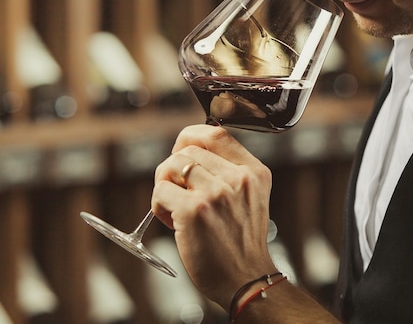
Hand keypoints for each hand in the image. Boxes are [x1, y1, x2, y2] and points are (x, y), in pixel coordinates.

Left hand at [152, 124, 277, 307]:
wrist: (246, 281)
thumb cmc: (240, 243)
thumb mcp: (249, 198)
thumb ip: (228, 172)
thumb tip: (186, 151)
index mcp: (253, 171)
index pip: (215, 132)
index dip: (189, 138)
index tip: (180, 154)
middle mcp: (238, 179)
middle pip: (186, 150)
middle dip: (172, 171)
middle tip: (179, 196)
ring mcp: (217, 194)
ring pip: (170, 167)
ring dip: (164, 188)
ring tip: (176, 210)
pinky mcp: (195, 211)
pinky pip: (160, 191)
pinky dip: (158, 206)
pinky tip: (173, 223)